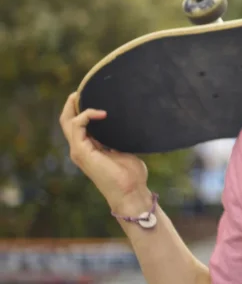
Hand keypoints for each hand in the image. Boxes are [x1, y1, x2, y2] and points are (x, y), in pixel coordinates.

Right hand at [60, 93, 150, 211]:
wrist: (131, 191)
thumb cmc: (131, 175)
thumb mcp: (124, 150)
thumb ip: (119, 139)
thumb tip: (126, 124)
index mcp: (89, 149)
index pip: (77, 126)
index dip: (80, 110)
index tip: (91, 96)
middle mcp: (80, 149)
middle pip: (67, 122)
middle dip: (71, 105)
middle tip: (79, 91)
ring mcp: (79, 151)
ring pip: (67, 122)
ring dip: (74, 106)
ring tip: (81, 95)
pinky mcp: (82, 152)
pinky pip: (77, 126)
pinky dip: (86, 116)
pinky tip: (101, 113)